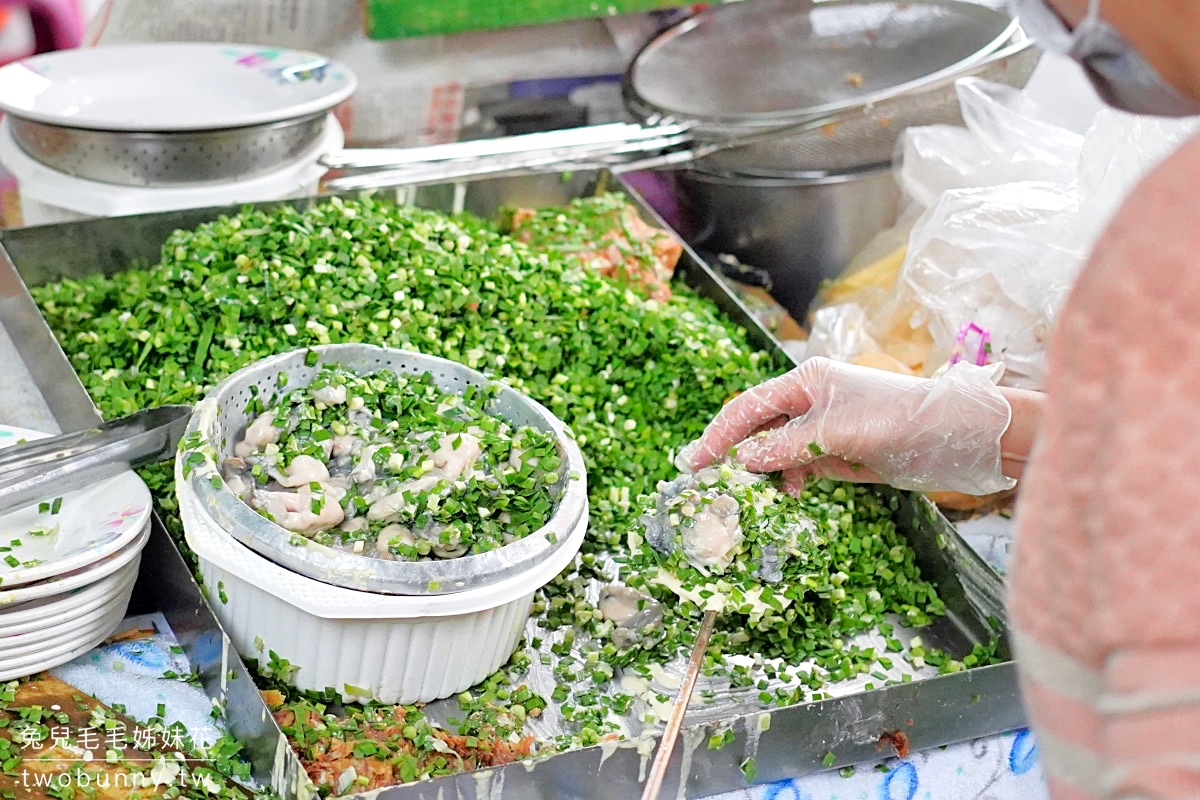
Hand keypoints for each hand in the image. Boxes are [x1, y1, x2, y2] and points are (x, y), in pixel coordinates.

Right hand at [686, 357, 1015, 495]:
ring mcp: (824, 427)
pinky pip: (800, 465)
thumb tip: (745, 460)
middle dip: (734, 452)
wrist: (954, 436)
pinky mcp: (838, 451)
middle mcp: (811, 401)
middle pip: (759, 426)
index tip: (696, 460)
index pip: (750, 406)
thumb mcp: (838, 433)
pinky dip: (790, 479)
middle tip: (705, 479)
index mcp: (807, 382)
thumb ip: (789, 447)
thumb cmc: (898, 419)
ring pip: (777, 450)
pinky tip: (789, 494)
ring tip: (750, 493)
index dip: (720, 432)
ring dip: (763, 470)